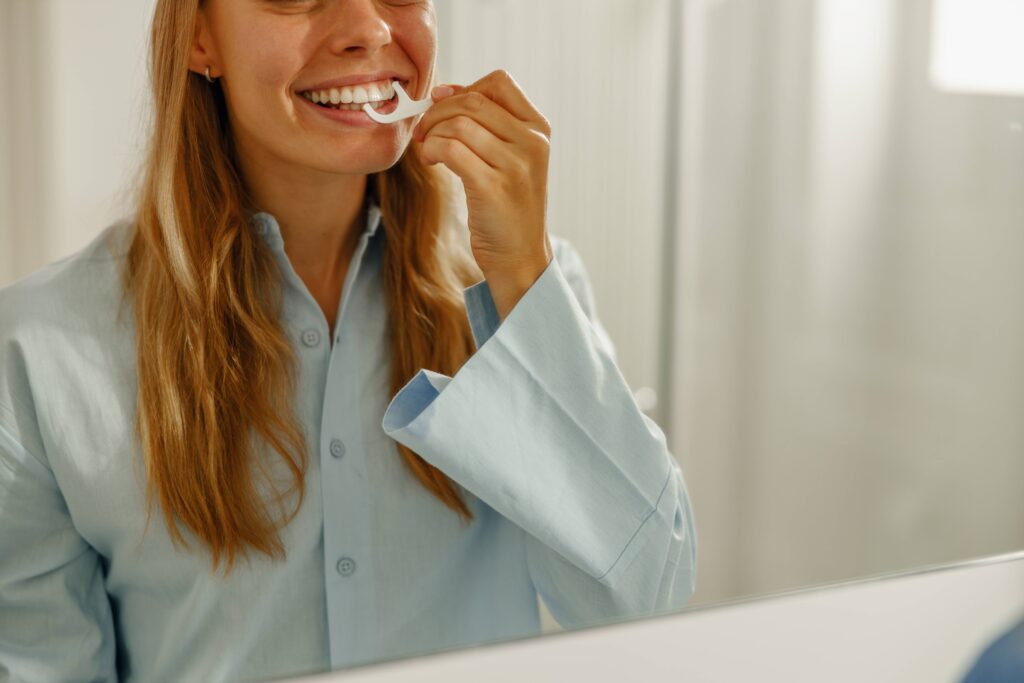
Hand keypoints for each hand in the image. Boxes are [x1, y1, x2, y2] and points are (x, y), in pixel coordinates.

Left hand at [412, 70, 554, 319]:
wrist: (519, 256)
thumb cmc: (506, 206)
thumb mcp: (510, 159)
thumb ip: (488, 125)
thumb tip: (444, 91)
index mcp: (538, 130)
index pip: (499, 83)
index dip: (463, 88)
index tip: (441, 104)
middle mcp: (532, 143)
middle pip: (473, 101)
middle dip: (438, 111)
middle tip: (423, 131)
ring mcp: (515, 166)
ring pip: (458, 124)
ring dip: (432, 133)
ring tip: (428, 152)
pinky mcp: (492, 187)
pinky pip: (450, 149)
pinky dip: (432, 150)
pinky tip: (431, 162)